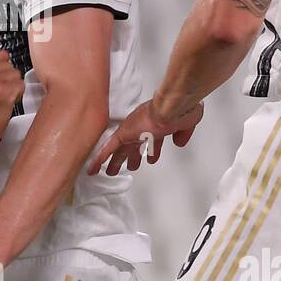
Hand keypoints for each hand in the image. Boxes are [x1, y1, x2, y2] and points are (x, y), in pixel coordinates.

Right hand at [0, 50, 22, 145]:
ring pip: (16, 74)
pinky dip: (17, 95)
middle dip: (6, 77)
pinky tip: (6, 102)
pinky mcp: (4, 92)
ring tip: (0, 97)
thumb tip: (1, 54)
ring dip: (12, 86)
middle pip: (9, 64)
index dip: (0, 68)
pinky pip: (21, 85)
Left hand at [87, 98, 203, 175]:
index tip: (151, 158)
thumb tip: (179, 143)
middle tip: (129, 166)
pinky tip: (93, 168)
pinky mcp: (123, 135)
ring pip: (120, 150)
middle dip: (131, 157)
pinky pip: (107, 149)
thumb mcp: (187, 124)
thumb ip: (183, 133)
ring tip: (111, 172)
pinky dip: (99, 159)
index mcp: (157, 124)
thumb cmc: (180, 112)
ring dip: (116, 162)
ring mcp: (132, 132)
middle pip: (134, 146)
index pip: (152, 140)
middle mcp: (142, 127)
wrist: (171, 108)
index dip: (152, 150)